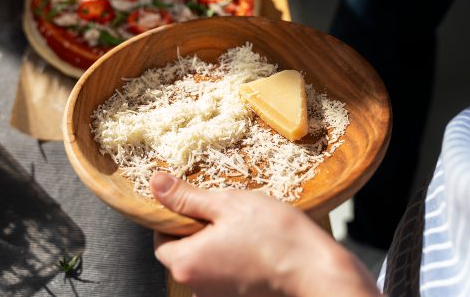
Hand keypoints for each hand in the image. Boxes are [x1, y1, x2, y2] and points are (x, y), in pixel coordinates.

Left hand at [150, 173, 380, 296]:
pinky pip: (223, 273)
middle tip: (226, 211)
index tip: (196, 203)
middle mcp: (196, 286)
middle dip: (198, 229)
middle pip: (182, 252)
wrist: (313, 268)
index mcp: (185, 262)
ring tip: (244, 227)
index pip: (160, 239)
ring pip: (205, 262)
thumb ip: (186, 197)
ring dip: (217, 243)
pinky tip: (253, 243)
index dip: (175, 217)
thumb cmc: (274, 235)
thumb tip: (155, 184)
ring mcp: (217, 296)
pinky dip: (232, 257)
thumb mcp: (226, 204)